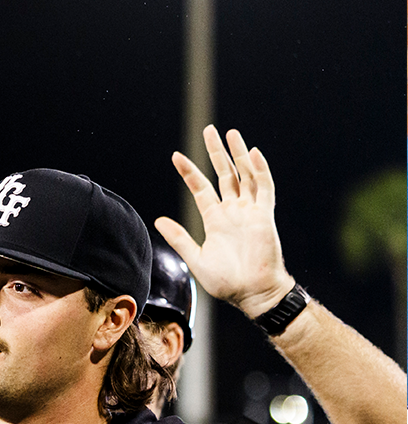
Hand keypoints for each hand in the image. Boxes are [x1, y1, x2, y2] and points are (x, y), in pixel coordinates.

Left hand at [158, 126, 294, 318]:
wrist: (252, 294)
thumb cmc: (227, 282)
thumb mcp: (196, 258)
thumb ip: (179, 238)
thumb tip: (158, 220)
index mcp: (215, 220)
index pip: (200, 188)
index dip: (189, 172)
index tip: (176, 156)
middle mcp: (233, 211)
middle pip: (224, 174)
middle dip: (216, 152)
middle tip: (209, 129)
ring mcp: (250, 211)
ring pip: (245, 175)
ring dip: (238, 154)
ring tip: (230, 133)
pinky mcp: (265, 216)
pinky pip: (264, 189)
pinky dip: (260, 171)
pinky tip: (253, 153)